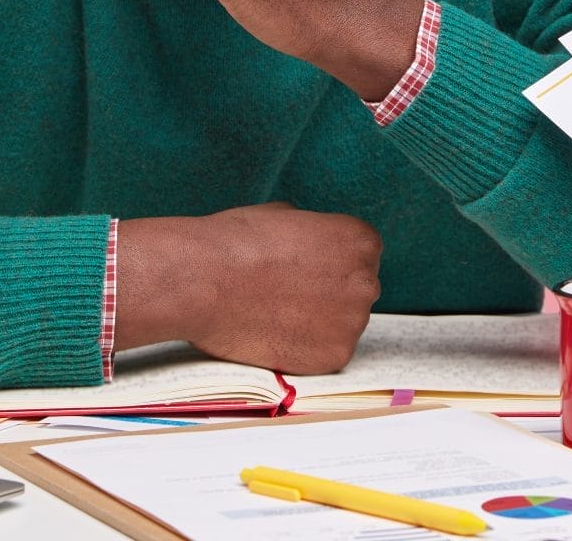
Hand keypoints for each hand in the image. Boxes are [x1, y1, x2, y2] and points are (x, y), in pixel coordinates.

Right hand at [115, 202, 381, 373]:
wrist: (205, 280)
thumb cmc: (237, 242)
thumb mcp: (285, 216)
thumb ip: (314, 233)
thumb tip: (314, 246)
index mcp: (361, 241)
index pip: (361, 255)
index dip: (328, 261)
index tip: (302, 266)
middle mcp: (367, 281)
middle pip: (357, 290)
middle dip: (329, 292)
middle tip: (288, 291)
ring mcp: (353, 322)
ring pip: (343, 324)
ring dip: (319, 321)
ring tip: (277, 311)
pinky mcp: (335, 356)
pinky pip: (328, 353)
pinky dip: (306, 348)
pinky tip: (277, 332)